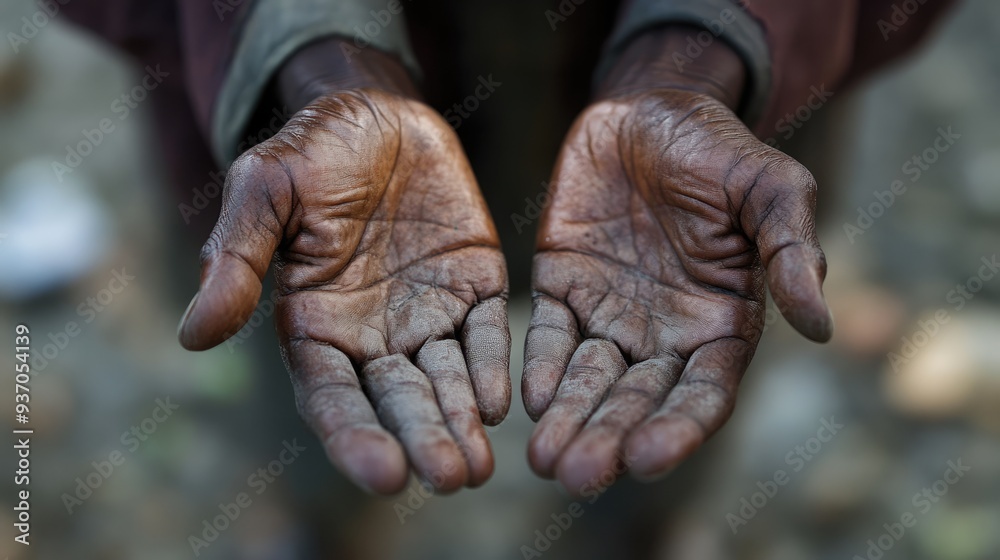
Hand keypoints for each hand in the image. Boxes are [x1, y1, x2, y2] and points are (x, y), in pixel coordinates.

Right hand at [178, 83, 510, 494]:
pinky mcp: (473, 286)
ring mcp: (427, 315)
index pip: (334, 396)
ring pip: (447, 380)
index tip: (384, 474)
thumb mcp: (263, 191)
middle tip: (448, 475)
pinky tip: (502, 402)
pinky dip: (495, 367)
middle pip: (398, 401)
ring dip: (462, 421)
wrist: (376, 112)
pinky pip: (487, 334)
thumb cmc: (309, 151)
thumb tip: (193, 334)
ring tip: (478, 465)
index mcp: (315, 326)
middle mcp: (373, 335)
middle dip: (423, 439)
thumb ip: (237, 260)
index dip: (355, 436)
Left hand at [523, 28, 831, 492]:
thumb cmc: (720, 150)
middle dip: (610, 437)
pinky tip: (528, 398)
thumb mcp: (770, 188)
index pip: (702, 392)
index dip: (677, 428)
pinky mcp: (563, 285)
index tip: (646, 459)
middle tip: (580, 475)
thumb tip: (821, 327)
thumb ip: (791, 252)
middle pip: (638, 399)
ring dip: (570, 419)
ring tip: (547, 459)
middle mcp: (663, 332)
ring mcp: (610, 312)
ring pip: (589, 378)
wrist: (650, 108)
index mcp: (720, 322)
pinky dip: (541, 365)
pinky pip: (550, 333)